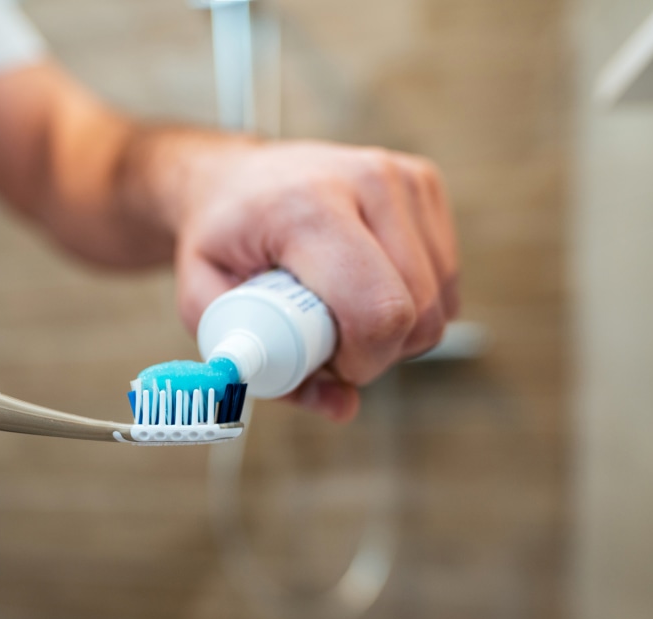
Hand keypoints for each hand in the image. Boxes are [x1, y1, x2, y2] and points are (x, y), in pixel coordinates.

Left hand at [174, 141, 458, 421]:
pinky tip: (366, 283)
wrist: (230, 179)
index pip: (379, 309)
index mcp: (306, 208)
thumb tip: (341, 407)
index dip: (363, 361)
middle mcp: (365, 181)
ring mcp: (401, 177)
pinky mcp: (423, 181)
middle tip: (329, 341)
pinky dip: (413, 300)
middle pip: (419, 312)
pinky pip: (446, 275)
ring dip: (398, 329)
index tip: (328, 363)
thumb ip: (266, 368)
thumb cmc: (218, 242)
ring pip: (440, 299)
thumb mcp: (206, 308)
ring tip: (340, 308)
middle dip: (380, 352)